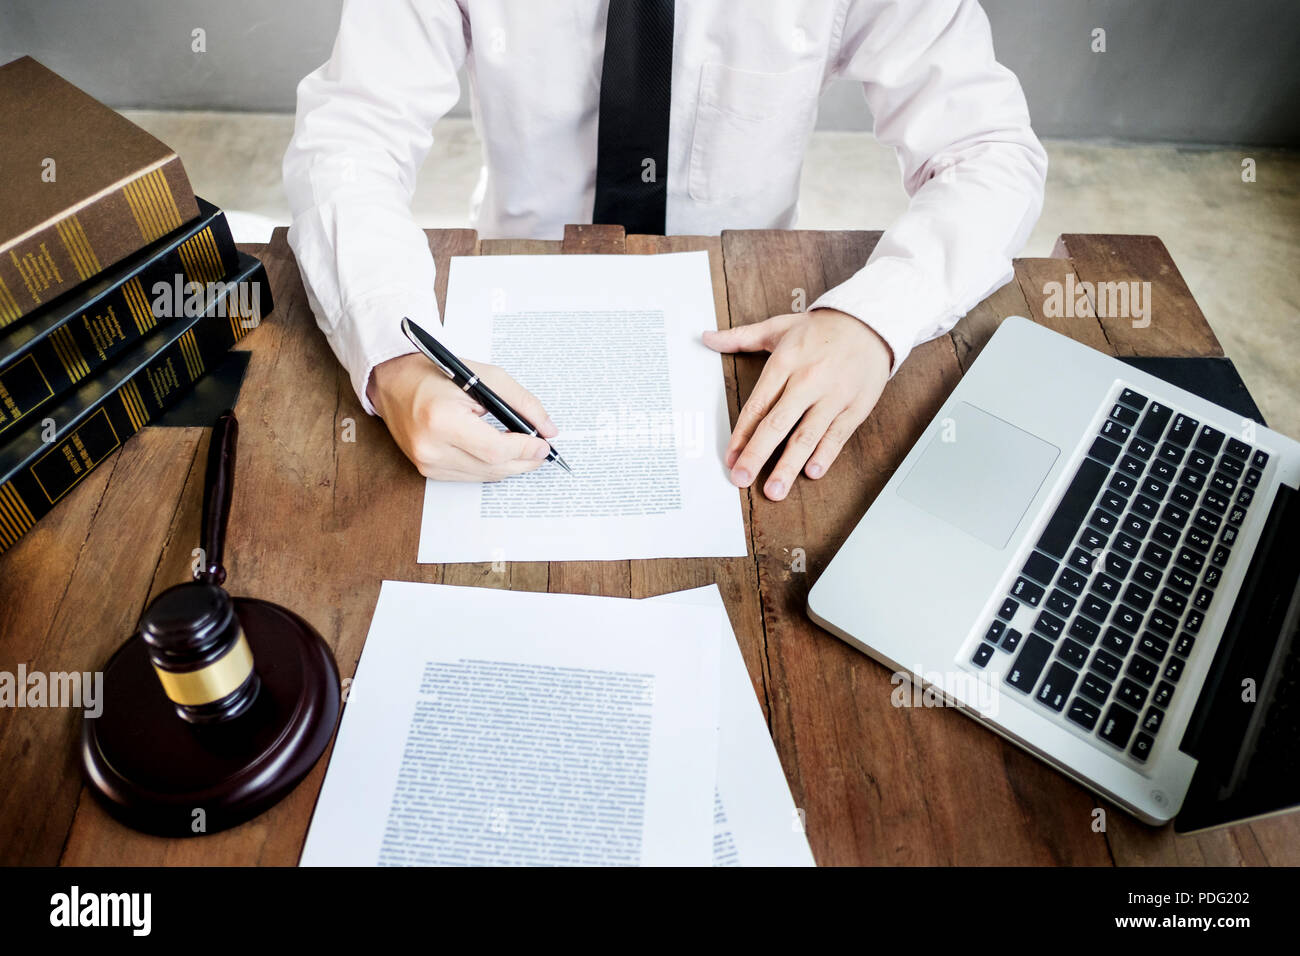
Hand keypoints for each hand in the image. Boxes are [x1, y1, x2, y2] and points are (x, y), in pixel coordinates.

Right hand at [367, 352, 557, 480]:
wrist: (394, 382)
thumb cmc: (436, 374)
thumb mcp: (484, 376)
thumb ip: (521, 402)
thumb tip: (548, 429)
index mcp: (441, 420)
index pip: (494, 448)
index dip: (524, 449)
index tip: (544, 444)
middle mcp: (430, 447)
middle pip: (492, 467)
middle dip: (523, 460)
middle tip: (541, 450)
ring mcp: (426, 462)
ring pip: (484, 476)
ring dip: (509, 466)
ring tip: (525, 451)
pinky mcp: (427, 470)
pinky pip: (470, 476)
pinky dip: (490, 467)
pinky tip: (500, 454)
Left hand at [703, 308, 891, 500]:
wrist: (870, 322)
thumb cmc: (820, 329)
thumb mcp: (778, 327)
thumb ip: (740, 337)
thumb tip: (707, 337)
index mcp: (784, 363)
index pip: (757, 406)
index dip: (741, 435)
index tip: (729, 458)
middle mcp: (807, 381)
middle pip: (777, 424)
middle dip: (756, 455)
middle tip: (741, 479)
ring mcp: (833, 396)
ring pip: (807, 436)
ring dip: (788, 465)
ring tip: (774, 490)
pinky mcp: (855, 407)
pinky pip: (837, 435)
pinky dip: (825, 455)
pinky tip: (811, 472)